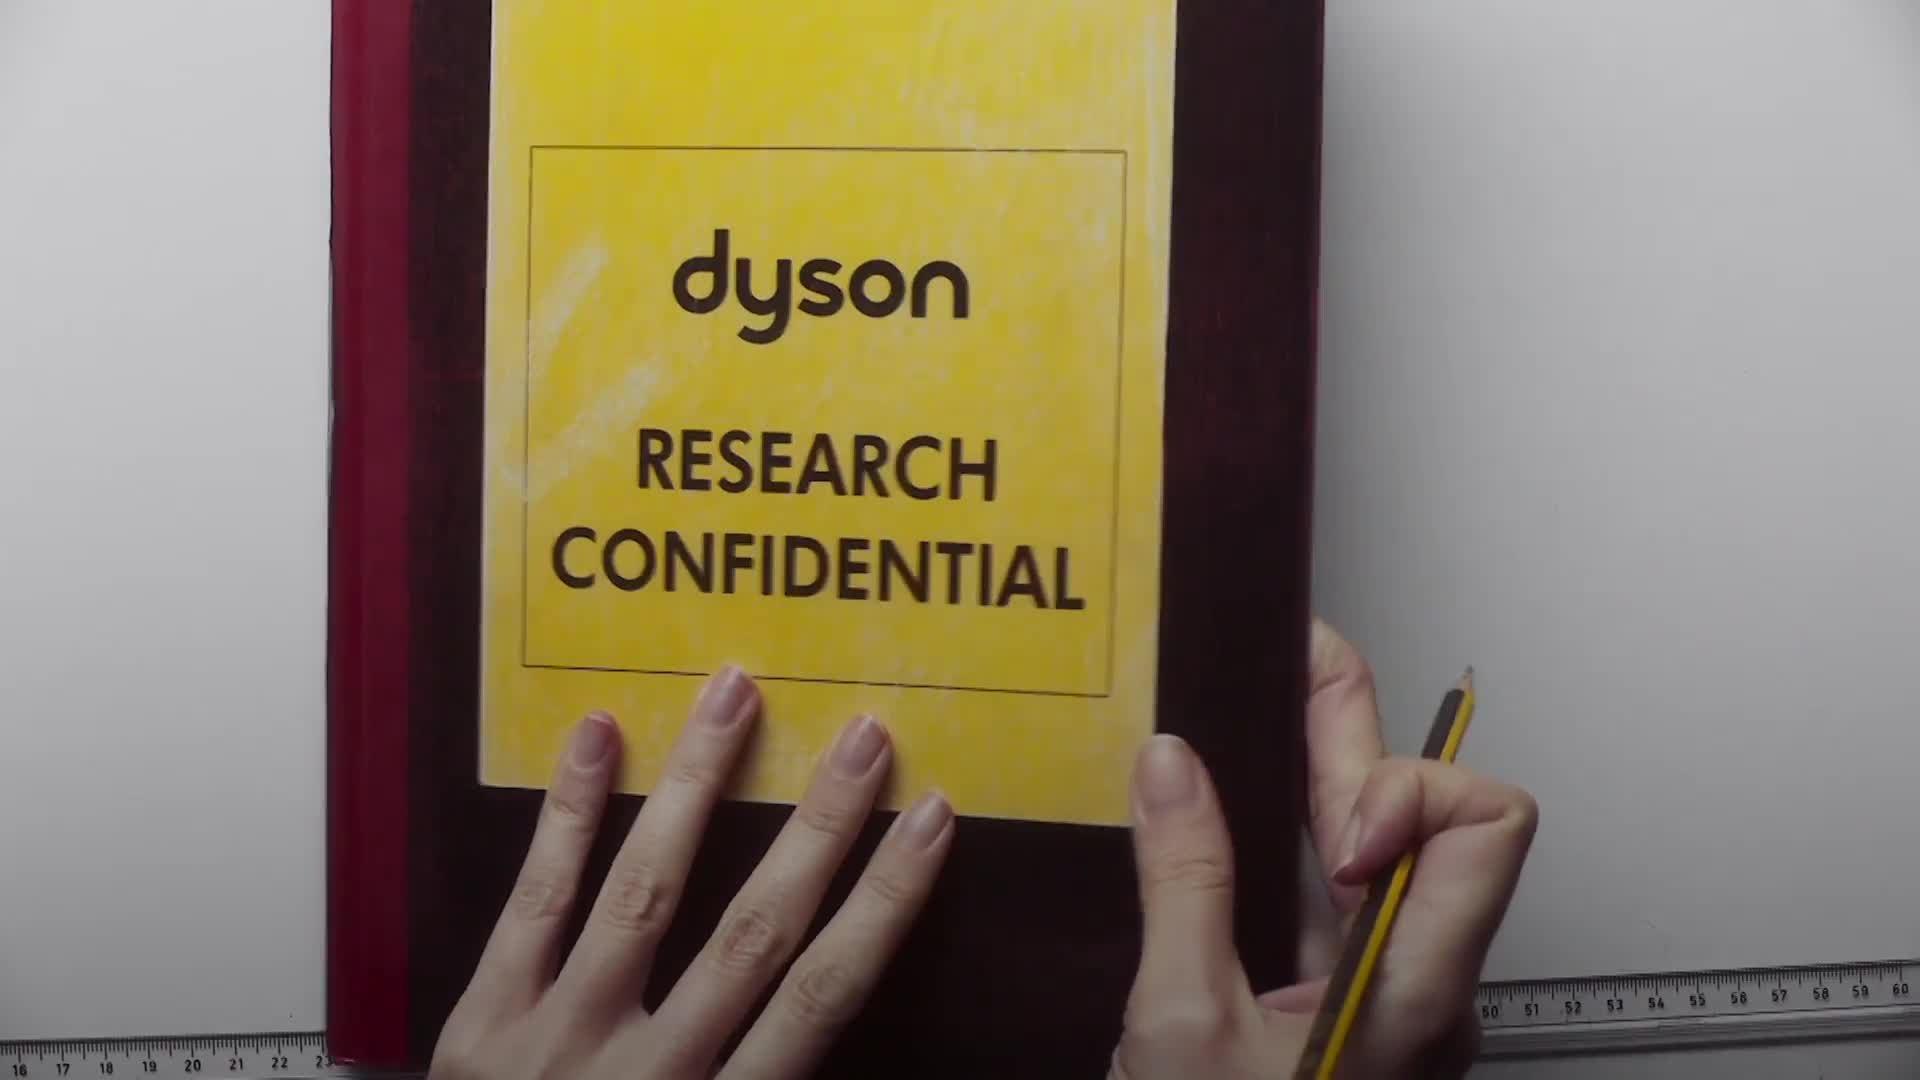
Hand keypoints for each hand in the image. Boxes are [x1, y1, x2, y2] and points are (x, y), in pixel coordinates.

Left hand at [429, 666, 954, 1078]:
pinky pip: (531, 901)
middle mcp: (652, 1070)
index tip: (930, 822)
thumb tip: (835, 1017)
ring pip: (644, 893)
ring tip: (736, 694)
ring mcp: (559, 1037)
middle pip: (750, 931)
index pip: (822, 997)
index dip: (883, 903)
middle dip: (815, 829)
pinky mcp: (484, 1021)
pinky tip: (597, 734)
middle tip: (865, 738)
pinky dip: (566, 815)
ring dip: (697, 787)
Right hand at [1108, 618, 1538, 1078]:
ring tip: (1278, 686)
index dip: (1404, 791)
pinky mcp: (1351, 996)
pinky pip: (1350, 884)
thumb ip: (1183, 887)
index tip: (1324, 822)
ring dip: (1333, 760)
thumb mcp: (1177, 1032)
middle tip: (1298, 650)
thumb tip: (1173, 768)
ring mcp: (1393, 988)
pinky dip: (1304, 820)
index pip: (1485, 828)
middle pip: (1434, 814)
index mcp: (1414, 994)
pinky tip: (1249, 790)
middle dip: (1358, 728)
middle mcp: (1427, 982)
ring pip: (1392, 842)